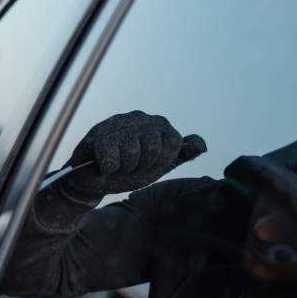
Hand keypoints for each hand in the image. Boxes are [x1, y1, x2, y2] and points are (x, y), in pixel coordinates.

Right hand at [64, 110, 205, 199]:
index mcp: (157, 125)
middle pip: (153, 147)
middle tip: (131, 167)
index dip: (163, 159)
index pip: (173, 141)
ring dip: (124, 168)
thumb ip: (181, 154)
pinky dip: (108, 169)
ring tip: (118, 166)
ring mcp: (118, 124)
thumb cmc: (128, 169)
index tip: (151, 165)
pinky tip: (104, 166)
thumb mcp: (159, 165)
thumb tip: (202, 145)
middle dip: (142, 165)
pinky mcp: (97, 135)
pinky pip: (111, 159)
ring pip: (131, 153)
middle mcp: (140, 119)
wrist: (94, 179)